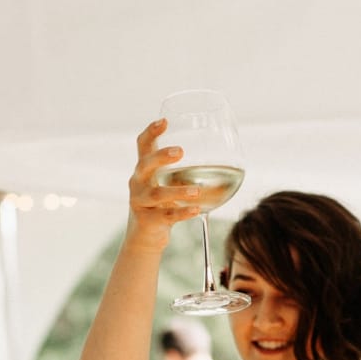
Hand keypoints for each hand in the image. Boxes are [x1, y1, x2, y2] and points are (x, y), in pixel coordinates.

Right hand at [125, 119, 206, 253]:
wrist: (144, 238)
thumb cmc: (161, 205)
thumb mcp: (165, 184)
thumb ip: (182, 172)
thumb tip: (222, 156)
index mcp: (143, 170)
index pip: (143, 145)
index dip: (151, 132)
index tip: (165, 121)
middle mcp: (138, 183)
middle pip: (145, 165)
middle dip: (161, 157)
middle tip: (181, 151)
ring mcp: (141, 203)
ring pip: (157, 194)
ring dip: (177, 191)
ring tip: (196, 191)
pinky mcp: (148, 221)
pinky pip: (166, 216)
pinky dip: (183, 213)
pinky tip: (197, 210)